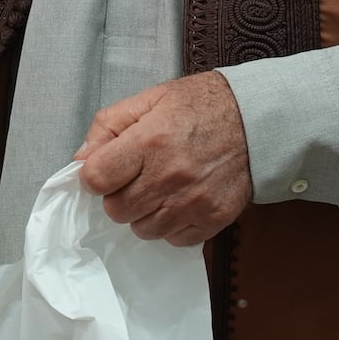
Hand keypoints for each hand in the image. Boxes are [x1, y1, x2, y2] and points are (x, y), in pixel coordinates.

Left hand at [76, 72, 252, 246]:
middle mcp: (169, 176)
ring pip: (143, 230)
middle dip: (119, 196)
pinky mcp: (213, 219)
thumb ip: (108, 126)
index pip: (96, 179)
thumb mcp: (150, 99)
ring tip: (159, 189)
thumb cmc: (200, 106)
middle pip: (116, 210)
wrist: (257, 120)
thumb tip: (81, 160)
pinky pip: (174, 240)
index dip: (95, 176)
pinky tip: (180, 201)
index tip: (106, 170)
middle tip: (136, 178)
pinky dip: (172, 226)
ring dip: (144, 213)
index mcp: (149, 141)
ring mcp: (193, 202)